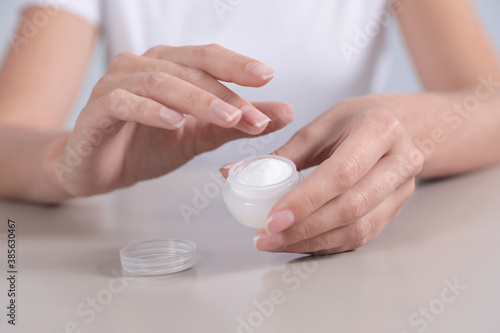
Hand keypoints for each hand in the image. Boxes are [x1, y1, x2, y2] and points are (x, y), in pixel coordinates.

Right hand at [49, 44, 293, 196]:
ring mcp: (116, 83)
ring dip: (198, 100)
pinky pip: (125, 102)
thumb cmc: (146, 146)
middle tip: (254, 113)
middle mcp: (142, 65)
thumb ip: (235, 123)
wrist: (98, 170)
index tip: (268, 78)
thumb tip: (283, 113)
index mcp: (168, 65)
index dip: (237, 65)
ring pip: (161, 82)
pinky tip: (175, 122)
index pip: (207, 57)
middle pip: (189, 67)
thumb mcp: (198, 136)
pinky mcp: (97, 108)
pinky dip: (152, 110)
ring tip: (228, 119)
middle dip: (226, 91)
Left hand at [252, 96, 423, 254]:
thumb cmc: (357, 120)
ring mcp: (402, 190)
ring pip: (358, 229)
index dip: (306, 200)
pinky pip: (362, 236)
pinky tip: (300, 243)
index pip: (342, 172)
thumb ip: (282, 153)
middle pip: (351, 207)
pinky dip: (327, 244)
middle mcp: (399, 162)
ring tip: (277, 243)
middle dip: (304, 228)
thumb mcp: (322, 125)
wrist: (403, 126)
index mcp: (380, 130)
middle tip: (267, 236)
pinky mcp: (396, 210)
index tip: (272, 218)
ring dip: (313, 241)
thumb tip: (232, 171)